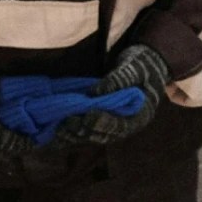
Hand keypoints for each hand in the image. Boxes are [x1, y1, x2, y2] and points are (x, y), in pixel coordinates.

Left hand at [49, 43, 170, 148]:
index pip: (122, 126)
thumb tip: (95, 92)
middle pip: (104, 135)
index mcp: (140, 116)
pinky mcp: (102, 122)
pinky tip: (57, 129)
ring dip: (75, 134)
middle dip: (85, 130)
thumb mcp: (134, 68)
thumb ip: (119, 79)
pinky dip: (73, 131)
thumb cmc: (142, 66)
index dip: (104, 122)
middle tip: (68, 122)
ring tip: (59, 128)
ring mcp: (114, 125)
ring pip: (93, 136)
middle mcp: (127, 126)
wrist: (144, 67)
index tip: (88, 117)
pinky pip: (87, 130)